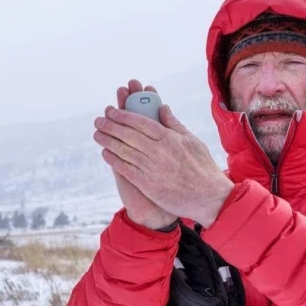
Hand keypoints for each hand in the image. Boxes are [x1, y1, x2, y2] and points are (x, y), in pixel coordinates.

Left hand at [93, 92, 232, 226]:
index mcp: (170, 138)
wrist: (208, 197)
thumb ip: (174, 124)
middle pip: (129, 134)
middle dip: (111, 125)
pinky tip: (105, 153)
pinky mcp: (148, 184)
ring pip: (124, 150)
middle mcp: (159, 151)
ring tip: (97, 134)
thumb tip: (162, 107)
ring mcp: (152, 168)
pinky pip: (126, 169)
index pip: (141, 122)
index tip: (112, 111)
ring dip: (108, 141)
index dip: (124, 115)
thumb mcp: (192, 141)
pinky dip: (114, 160)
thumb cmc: (202, 168)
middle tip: (99, 120)